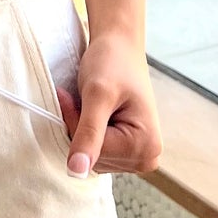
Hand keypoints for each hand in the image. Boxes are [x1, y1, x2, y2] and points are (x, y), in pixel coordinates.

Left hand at [54, 32, 162, 178]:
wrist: (119, 46)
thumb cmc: (112, 63)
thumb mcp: (97, 95)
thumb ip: (88, 133)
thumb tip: (76, 172)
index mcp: (146, 146)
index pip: (94, 153)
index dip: (76, 125)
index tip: (71, 97)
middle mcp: (147, 157)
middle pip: (94, 158)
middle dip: (79, 128)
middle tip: (81, 97)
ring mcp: (137, 155)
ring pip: (92, 156)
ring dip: (81, 129)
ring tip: (90, 102)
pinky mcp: (126, 150)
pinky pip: (95, 151)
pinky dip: (86, 131)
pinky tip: (93, 111)